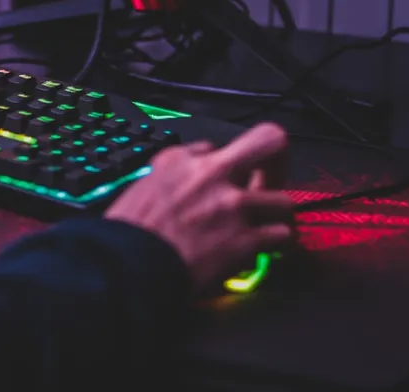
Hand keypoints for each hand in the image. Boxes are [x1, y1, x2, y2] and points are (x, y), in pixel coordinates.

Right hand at [105, 123, 293, 293]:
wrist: (126, 266)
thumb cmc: (127, 234)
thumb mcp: (139, 186)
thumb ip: (169, 173)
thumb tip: (191, 165)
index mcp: (179, 160)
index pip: (214, 148)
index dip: (220, 167)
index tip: (223, 180)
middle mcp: (211, 175)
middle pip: (269, 143)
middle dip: (277, 162)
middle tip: (272, 182)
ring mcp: (232, 206)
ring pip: (283, 200)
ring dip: (276, 216)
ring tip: (268, 226)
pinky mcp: (244, 240)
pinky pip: (281, 235)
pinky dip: (276, 244)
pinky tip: (266, 250)